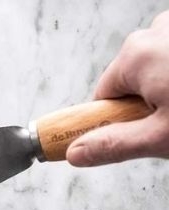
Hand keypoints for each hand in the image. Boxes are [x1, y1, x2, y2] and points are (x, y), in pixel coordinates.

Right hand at [68, 11, 168, 165]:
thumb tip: (76, 152)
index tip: (138, 130)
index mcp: (136, 56)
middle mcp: (155, 32)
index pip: (104, 95)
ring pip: (159, 63)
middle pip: (132, 77)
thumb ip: (114, 145)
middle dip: (150, 100)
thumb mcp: (162, 137)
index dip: (120, 118)